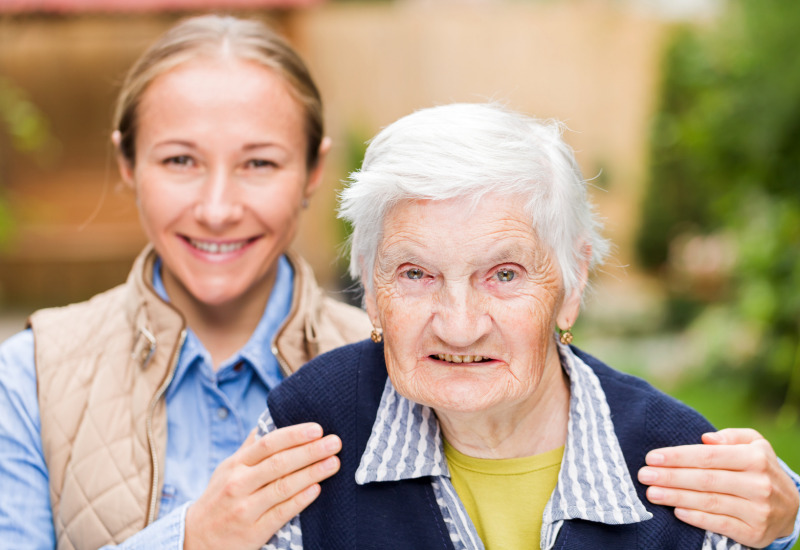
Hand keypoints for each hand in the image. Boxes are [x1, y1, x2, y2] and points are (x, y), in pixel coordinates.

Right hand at [184, 422, 340, 549]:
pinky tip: (317, 489)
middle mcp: (238, 484)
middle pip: (279, 463)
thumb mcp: (226, 470)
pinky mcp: (253, 532)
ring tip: (333, 463)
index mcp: (235, 465)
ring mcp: (245, 509)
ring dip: (312, 473)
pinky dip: (300, 500)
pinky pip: (281, 513)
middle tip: (335, 442)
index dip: (294, 435)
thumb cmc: (219, 499)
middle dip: (310, 451)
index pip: (267, 444)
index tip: (317, 428)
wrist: (195, 540)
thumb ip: (249, 449)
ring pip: (282, 487)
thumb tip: (269, 422)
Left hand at [637, 428, 798, 547]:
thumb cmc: (761, 469)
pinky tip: (676, 511)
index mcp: (755, 458)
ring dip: (676, 498)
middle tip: (643, 475)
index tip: (652, 457)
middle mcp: (758, 485)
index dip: (677, 457)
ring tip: (651, 493)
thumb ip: (732, 436)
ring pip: (709, 502)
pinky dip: (696, 518)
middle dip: (670, 477)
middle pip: (705, 480)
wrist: (792, 508)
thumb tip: (706, 437)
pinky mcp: (754, 533)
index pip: (708, 457)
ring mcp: (758, 511)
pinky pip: (720, 525)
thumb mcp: (755, 445)